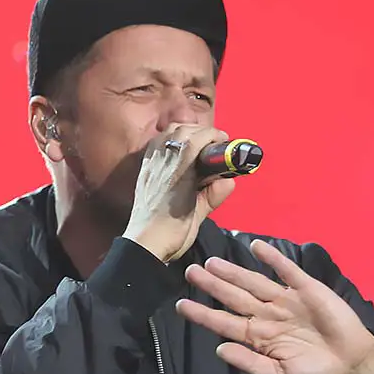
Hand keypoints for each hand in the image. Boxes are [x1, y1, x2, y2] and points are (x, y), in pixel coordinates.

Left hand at [123, 124, 235, 261]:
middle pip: (182, 129)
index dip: (214, 135)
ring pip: (168, 133)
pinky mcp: (145, 170)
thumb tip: (229, 181)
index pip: (197, 138)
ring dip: (186, 132)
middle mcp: (162, 163)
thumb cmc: (171, 233)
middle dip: (202, 132)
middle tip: (215, 143)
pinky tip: (180, 152)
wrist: (144, 243)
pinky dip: (170, 140)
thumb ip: (213, 195)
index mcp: (178, 172)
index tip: (224, 141)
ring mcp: (151, 164)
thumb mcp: (198, 215)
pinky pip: (157, 144)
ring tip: (199, 144)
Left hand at [176, 239, 373, 373]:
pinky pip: (287, 270)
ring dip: (234, 271)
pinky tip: (256, 247)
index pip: (224, 322)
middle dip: (213, 285)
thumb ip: (251, 363)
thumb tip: (219, 350)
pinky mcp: (306, 288)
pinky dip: (273, 258)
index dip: (203, 314)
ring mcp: (285, 299)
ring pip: (254, 282)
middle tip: (190, 272)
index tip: (181, 306)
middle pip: (234, 296)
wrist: (351, 362)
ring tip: (212, 262)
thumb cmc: (315, 372)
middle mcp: (266, 314)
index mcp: (258, 336)